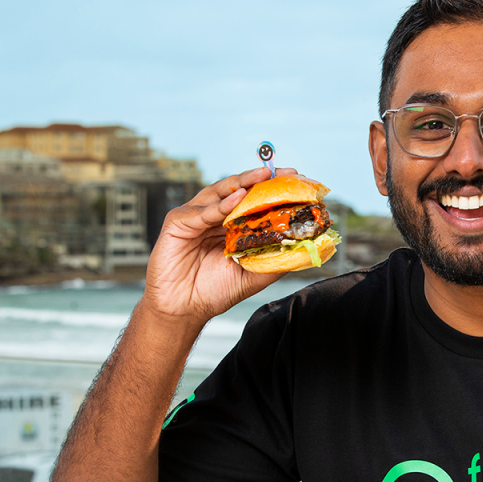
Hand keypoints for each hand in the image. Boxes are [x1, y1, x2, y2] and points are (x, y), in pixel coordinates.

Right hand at [142, 166, 288, 324]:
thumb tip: (305, 249)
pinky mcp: (178, 221)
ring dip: (243, 183)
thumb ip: (275, 261)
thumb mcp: (253, 275)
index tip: (296, 180)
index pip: (255, 201)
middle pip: (239, 190)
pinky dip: (221, 204)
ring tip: (263, 175)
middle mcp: (215, 216)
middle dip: (262, 180)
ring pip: (221, 193)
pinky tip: (238, 197)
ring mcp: (196, 216)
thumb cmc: (215, 291)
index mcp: (232, 225)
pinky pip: (203, 210)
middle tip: (283, 173)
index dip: (273, 190)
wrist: (183, 309)